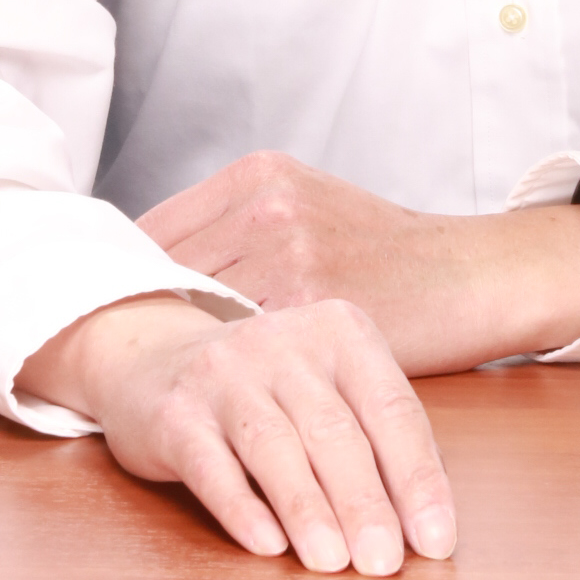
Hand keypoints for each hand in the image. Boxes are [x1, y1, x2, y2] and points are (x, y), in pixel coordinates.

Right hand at [17, 292, 454, 573]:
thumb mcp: (327, 389)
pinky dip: (242, 507)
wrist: (151, 359)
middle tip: (384, 564)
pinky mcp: (173, 414)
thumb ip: (375, 440)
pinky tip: (267, 545)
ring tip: (333, 563)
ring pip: (274, 447)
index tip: (436, 542)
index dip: (418, 479)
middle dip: (364, 503)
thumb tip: (424, 526)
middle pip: (334, 431)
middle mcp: (282, 344)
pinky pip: (211, 465)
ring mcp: (223, 375)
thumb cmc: (267, 391)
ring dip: (308, 509)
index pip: (391, 410)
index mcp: (340, 333)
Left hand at [136, 153, 579, 374]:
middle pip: (165, 274)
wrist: (471, 274)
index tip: (109, 318)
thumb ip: (240, 229)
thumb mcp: (310, 205)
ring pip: (200, 317)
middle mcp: (265, 206)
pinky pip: (248, 352)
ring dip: (178, 357)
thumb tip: (162, 271)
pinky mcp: (313, 308)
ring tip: (151, 391)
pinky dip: (227, 380)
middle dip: (142, 322)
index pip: (156, 232)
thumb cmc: (389, 250)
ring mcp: (288, 254)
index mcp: (257, 175)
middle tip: (114, 364)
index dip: (126, 282)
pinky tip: (214, 404)